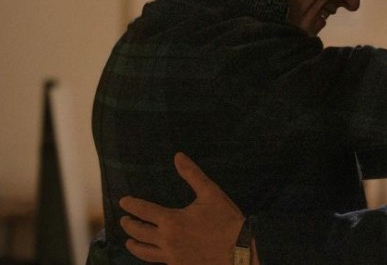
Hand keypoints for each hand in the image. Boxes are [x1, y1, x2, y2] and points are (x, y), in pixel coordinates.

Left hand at [119, 152, 246, 264]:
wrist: (239, 251)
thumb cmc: (226, 220)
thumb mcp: (211, 193)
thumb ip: (192, 175)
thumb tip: (178, 156)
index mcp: (172, 221)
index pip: (143, 211)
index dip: (131, 205)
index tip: (123, 201)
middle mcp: (166, 240)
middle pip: (138, 232)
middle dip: (128, 225)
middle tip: (124, 220)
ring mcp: (171, 256)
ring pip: (144, 252)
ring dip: (134, 245)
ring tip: (129, 241)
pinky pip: (158, 262)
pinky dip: (150, 256)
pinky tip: (152, 253)